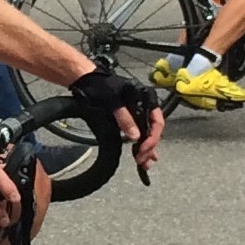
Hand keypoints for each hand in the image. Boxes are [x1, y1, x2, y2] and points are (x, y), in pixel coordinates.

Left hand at [69, 66, 164, 180]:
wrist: (88, 81)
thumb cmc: (101, 86)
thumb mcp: (113, 103)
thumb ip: (125, 119)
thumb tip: (135, 136)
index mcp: (146, 97)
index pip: (157, 121)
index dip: (152, 137)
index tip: (144, 149)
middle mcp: (145, 104)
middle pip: (153, 129)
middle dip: (149, 146)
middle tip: (143, 160)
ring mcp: (137, 110)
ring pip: (147, 132)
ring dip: (146, 148)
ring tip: (145, 162)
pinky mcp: (129, 116)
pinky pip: (138, 131)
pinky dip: (140, 143)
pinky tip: (141, 153)